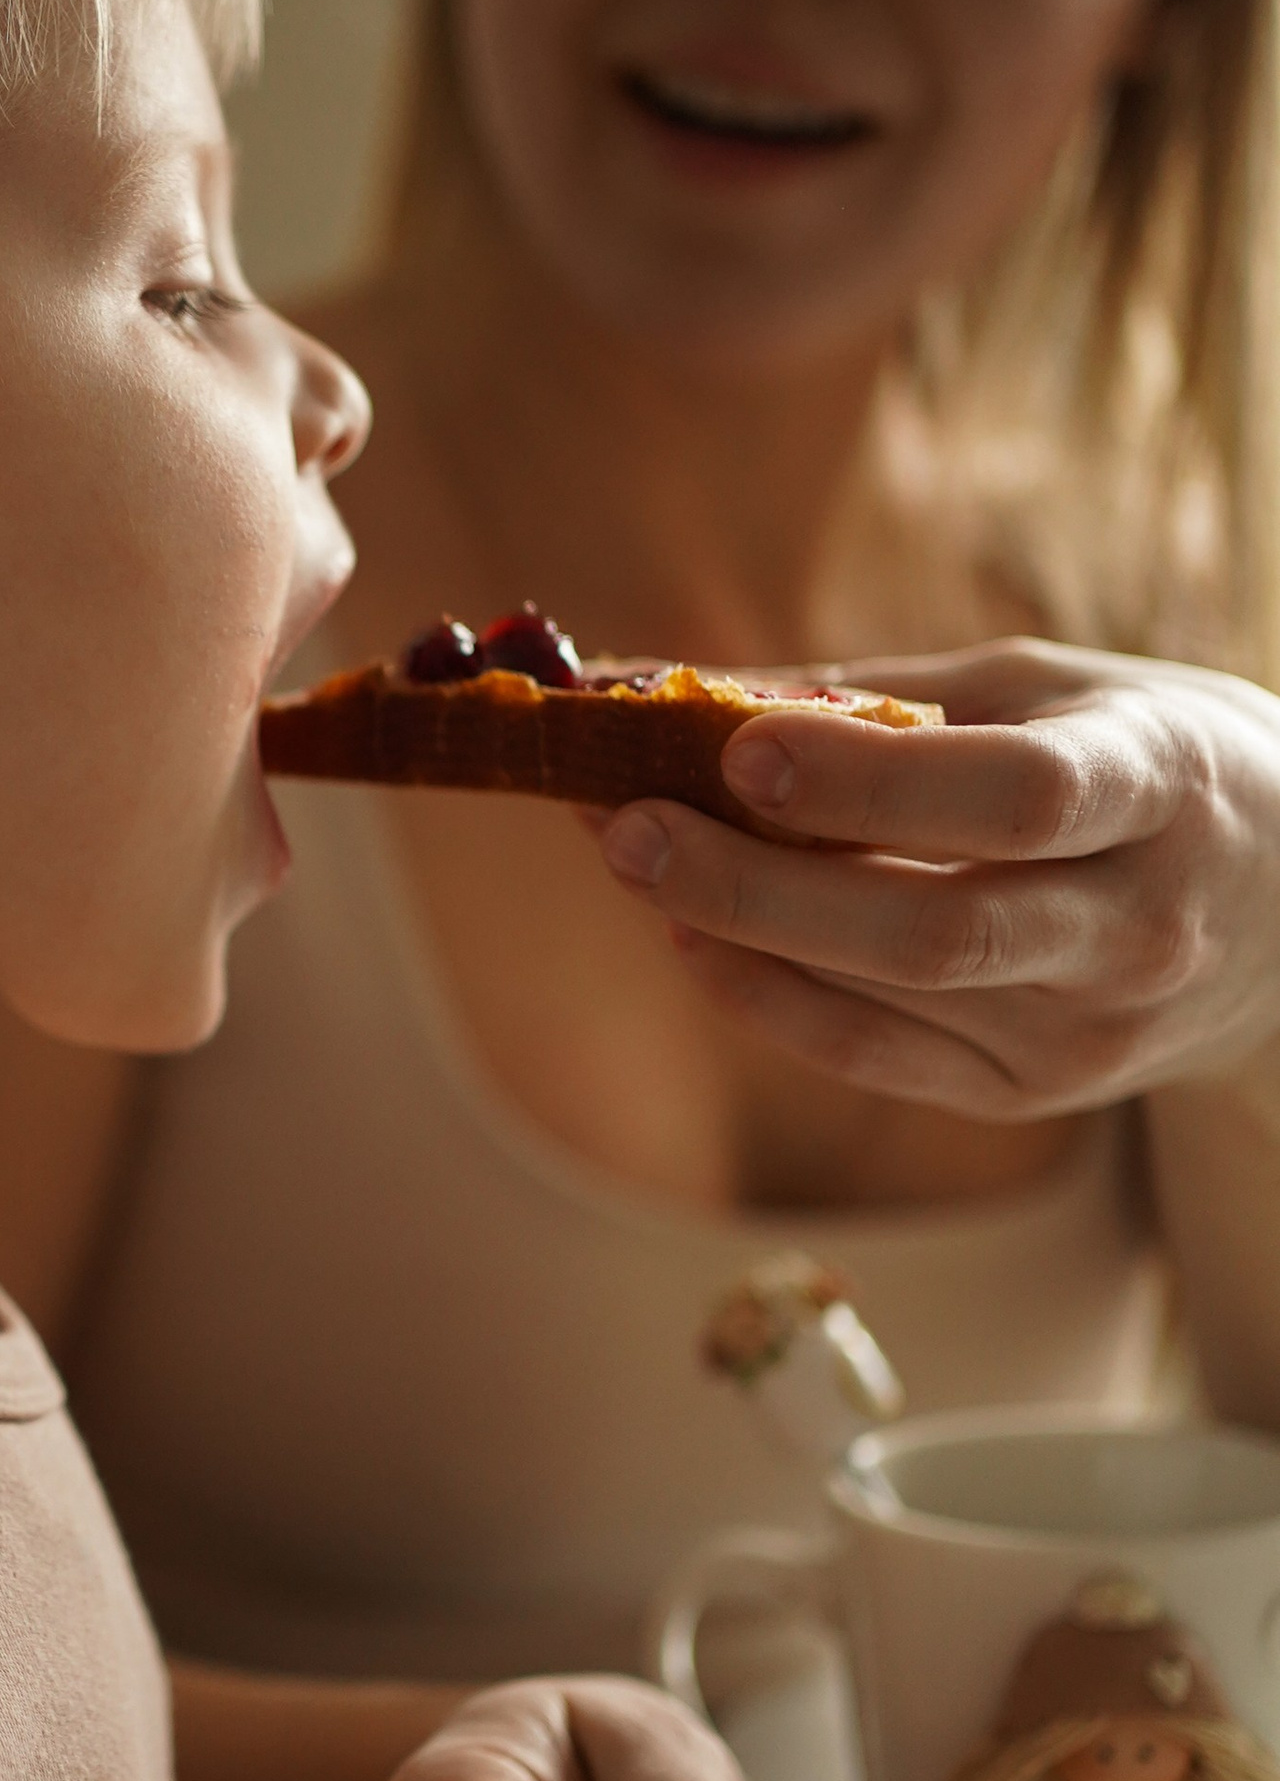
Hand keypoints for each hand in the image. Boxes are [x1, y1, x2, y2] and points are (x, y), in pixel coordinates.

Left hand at [595, 637, 1279, 1118]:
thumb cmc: (1146, 760)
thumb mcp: (1055, 687)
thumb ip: (879, 698)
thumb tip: (677, 685)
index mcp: (1158, 790)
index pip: (1018, 802)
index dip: (872, 785)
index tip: (739, 749)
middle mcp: (1135, 928)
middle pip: (933, 930)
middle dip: (758, 884)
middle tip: (621, 826)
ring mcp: (1089, 1032)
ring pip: (885, 1002)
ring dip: (734, 928)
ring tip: (629, 853)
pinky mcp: (1034, 1095)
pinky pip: (875, 1058)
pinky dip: (767, 997)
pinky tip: (693, 936)